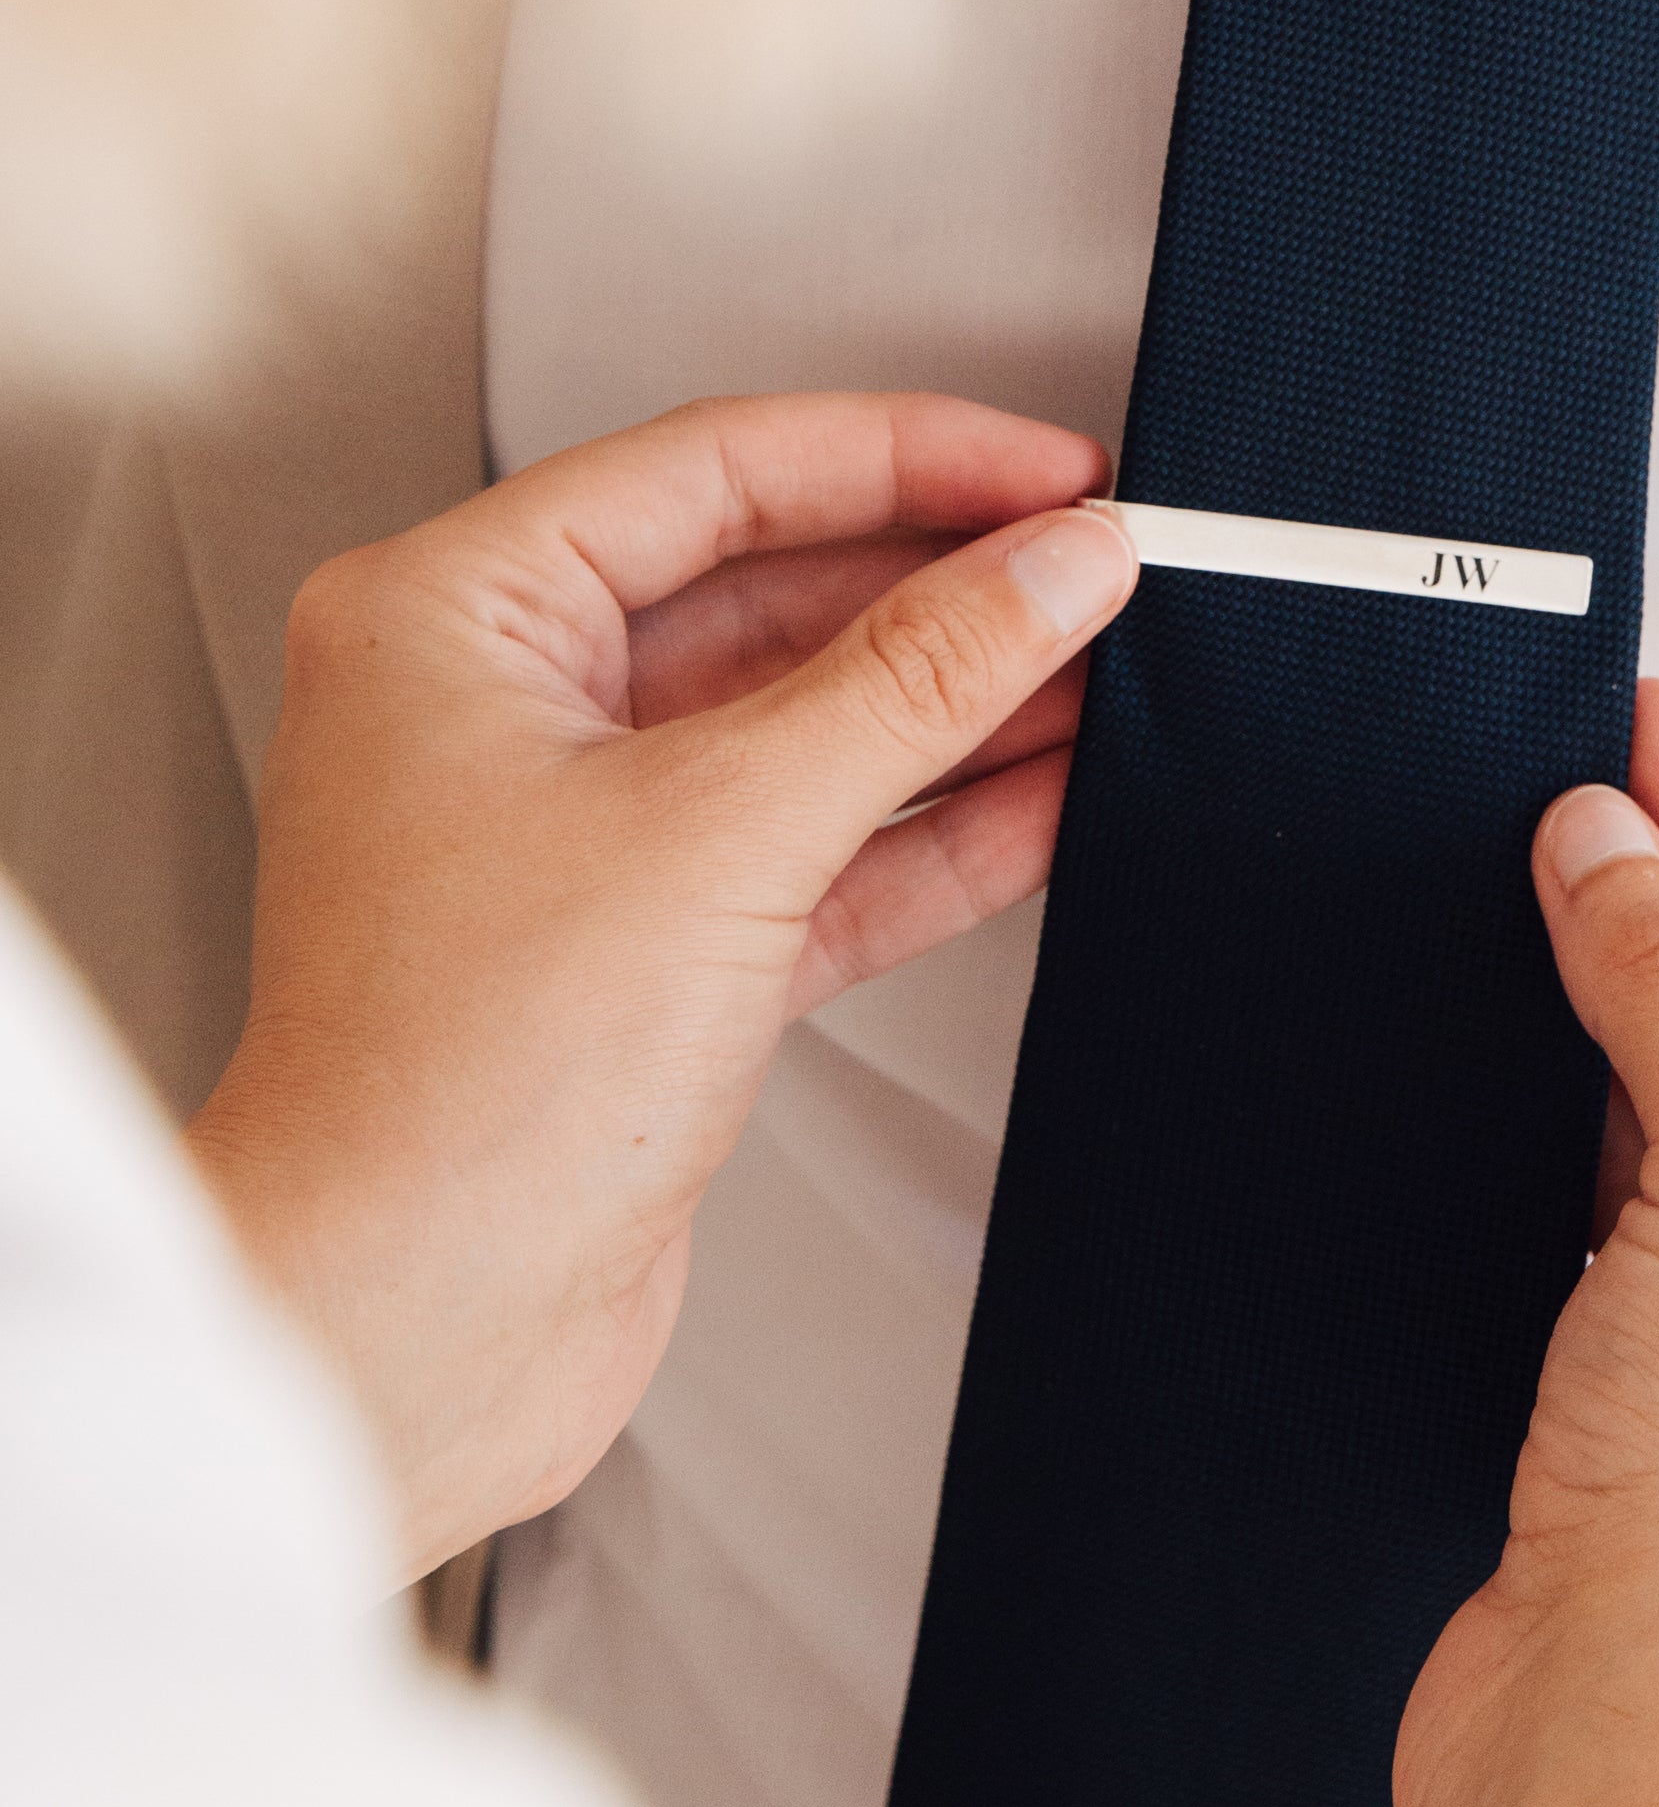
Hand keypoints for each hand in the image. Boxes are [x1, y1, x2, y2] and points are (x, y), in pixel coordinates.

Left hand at [184, 392, 1137, 1583]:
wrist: (401, 1348)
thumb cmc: (454, 1091)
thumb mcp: (726, 828)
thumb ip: (917, 679)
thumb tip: (1056, 564)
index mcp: (457, 618)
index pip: (720, 471)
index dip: (906, 457)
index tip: (1050, 470)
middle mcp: (507, 707)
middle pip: (777, 589)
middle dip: (949, 585)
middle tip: (1098, 570)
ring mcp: (585, 831)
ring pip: (814, 719)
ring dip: (964, 704)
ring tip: (1109, 671)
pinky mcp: (656, 947)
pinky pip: (826, 842)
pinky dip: (939, 825)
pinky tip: (1055, 796)